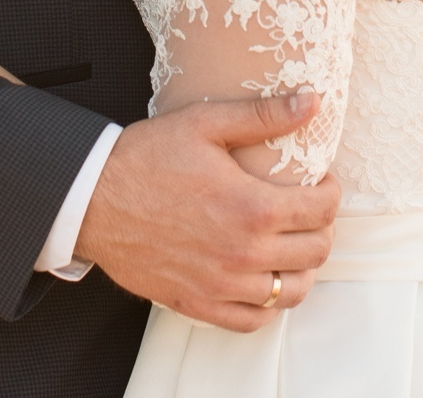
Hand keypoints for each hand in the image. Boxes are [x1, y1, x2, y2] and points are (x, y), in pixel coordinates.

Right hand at [75, 92, 340, 331]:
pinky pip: (253, 320)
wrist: (92, 200)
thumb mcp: (205, 123)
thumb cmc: (146, 157)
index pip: (323, 210)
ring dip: (301, 268)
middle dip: (321, 227)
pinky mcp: (199, 304)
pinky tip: (262, 279)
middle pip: (315, 251)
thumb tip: (311, 101)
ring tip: (291, 245)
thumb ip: (263, 115)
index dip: (330, 193)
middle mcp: (244, 254)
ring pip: (291, 292)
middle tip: (307, 210)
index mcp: (253, 208)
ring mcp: (222, 285)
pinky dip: (267, 304)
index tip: (320, 182)